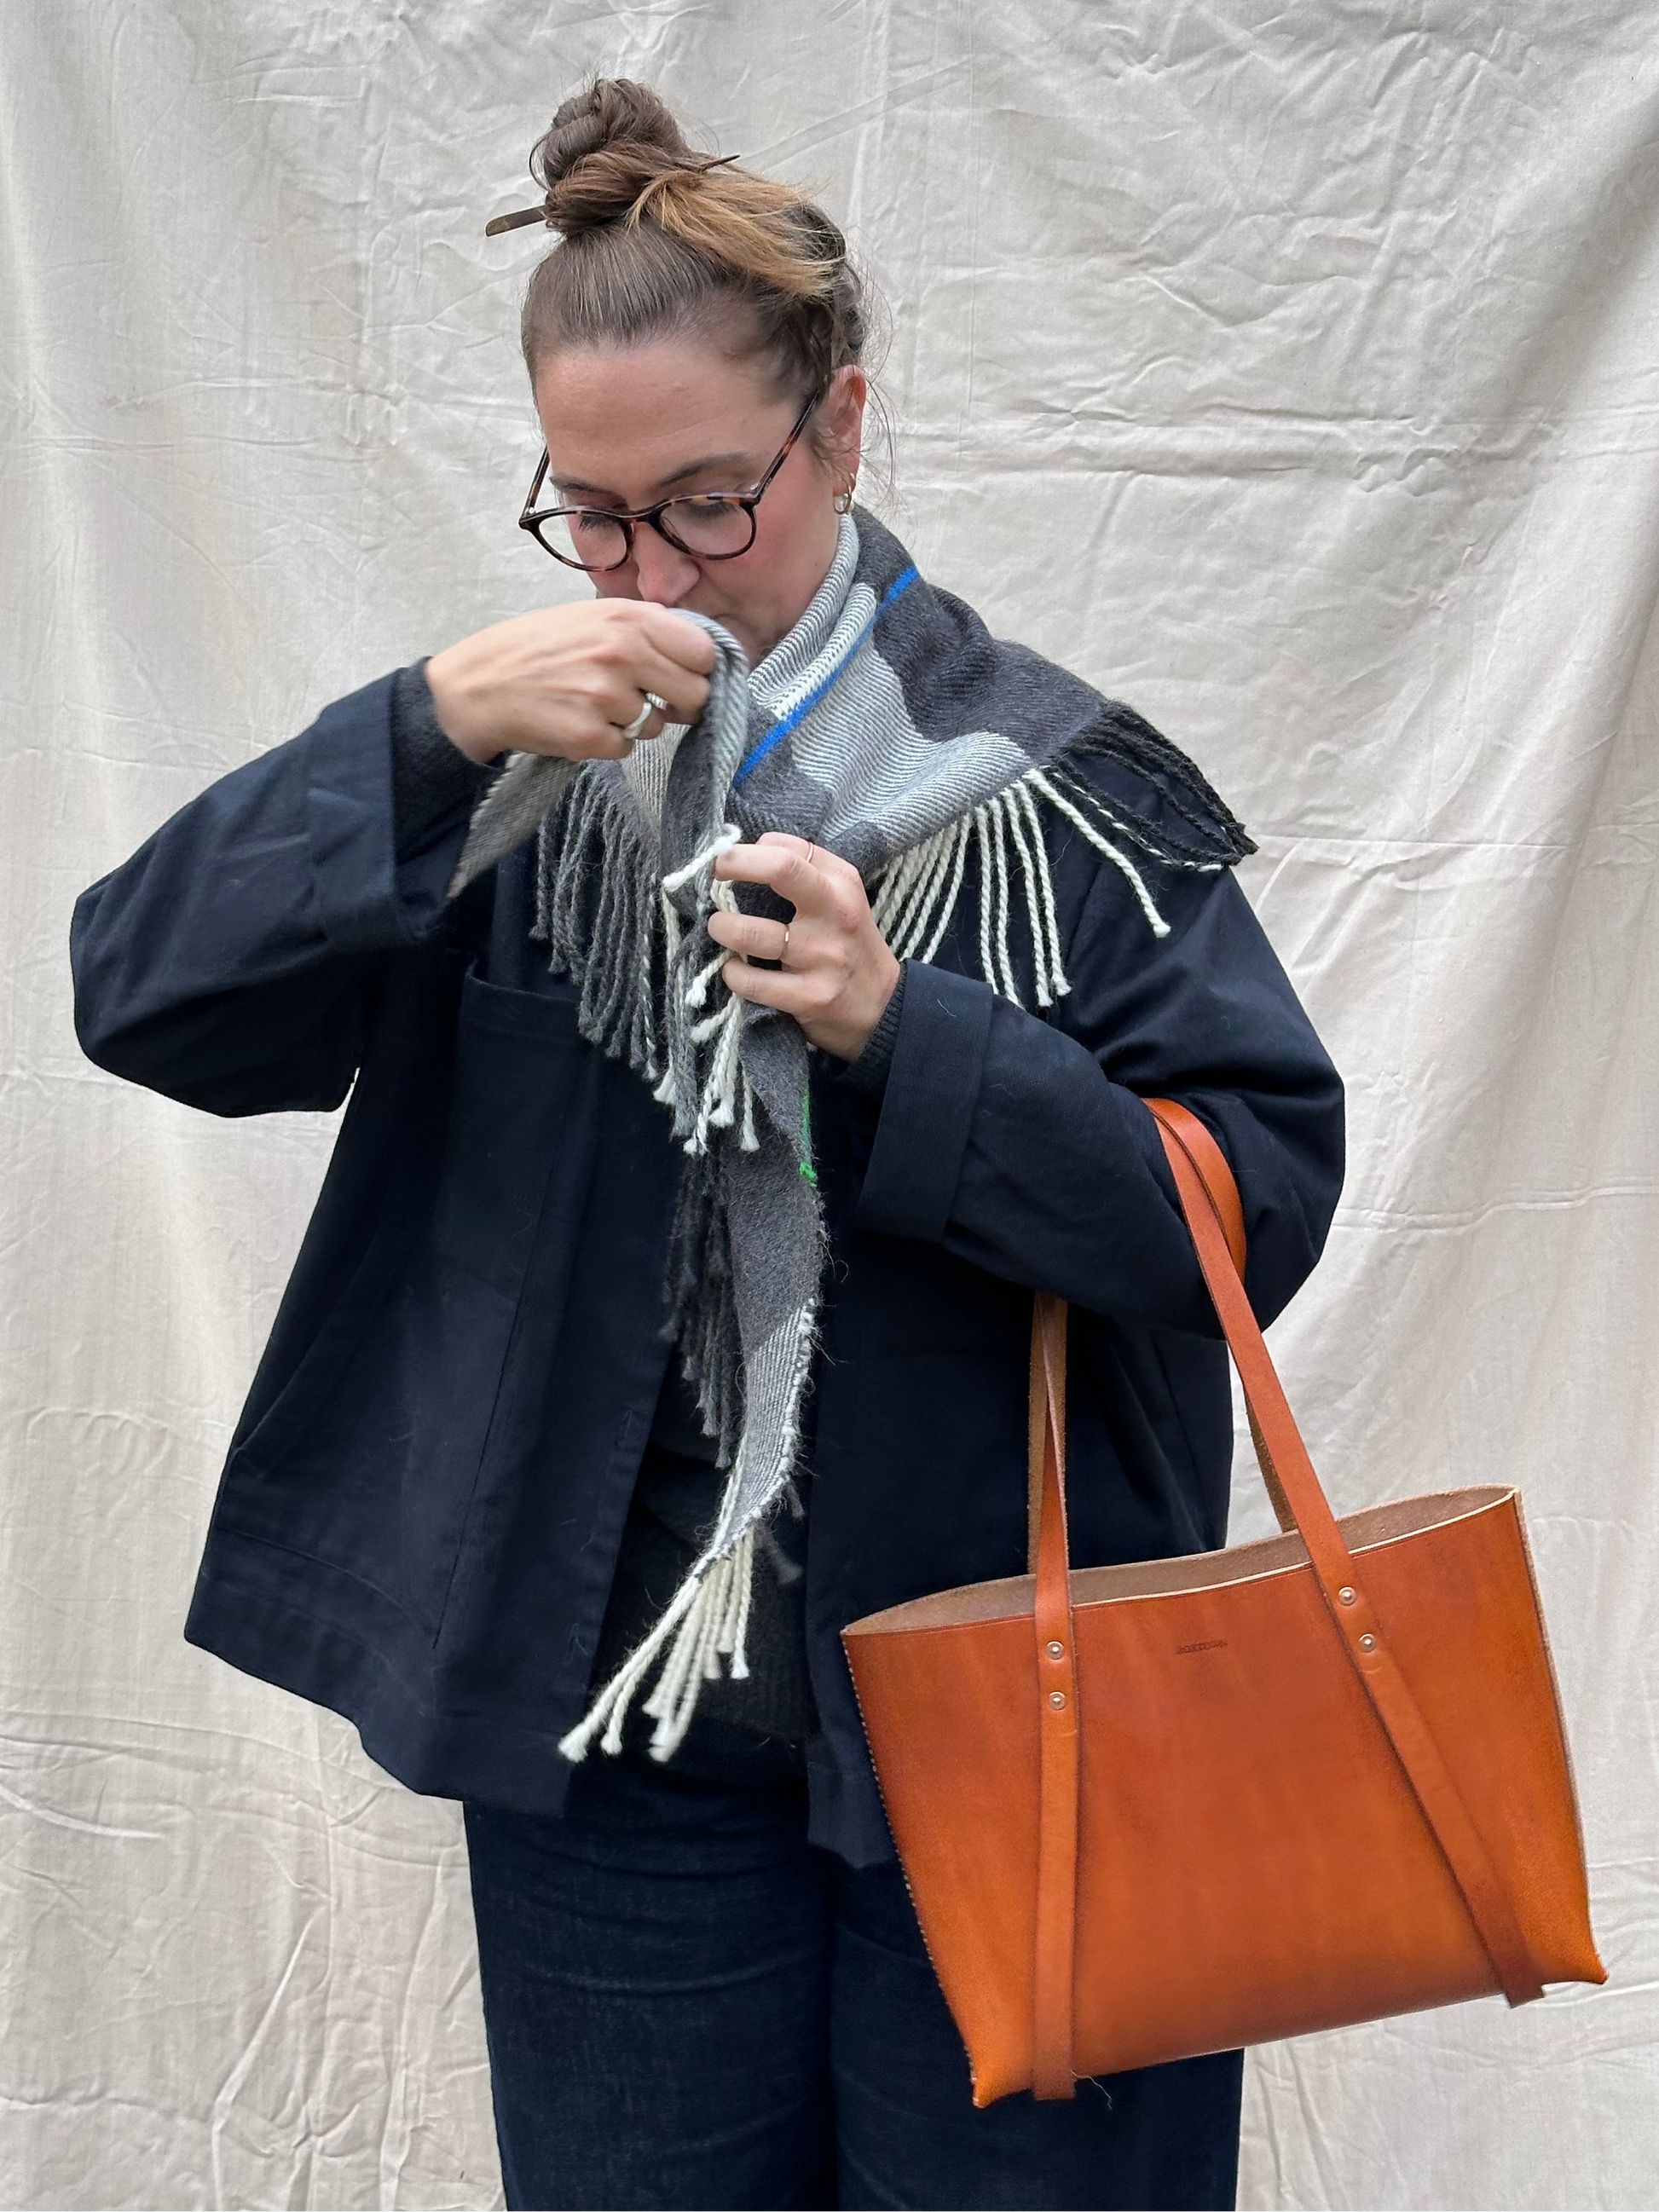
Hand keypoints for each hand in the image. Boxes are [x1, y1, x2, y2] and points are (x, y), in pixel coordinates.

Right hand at [425, 600, 714, 765]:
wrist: (479, 685)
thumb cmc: (538, 647)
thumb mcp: (590, 615)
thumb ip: (643, 627)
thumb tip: (698, 652)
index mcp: (627, 618)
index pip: (703, 651)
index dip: (696, 668)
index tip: (682, 676)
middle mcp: (622, 653)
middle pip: (695, 694)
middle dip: (679, 703)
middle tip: (650, 700)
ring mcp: (606, 697)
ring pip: (658, 725)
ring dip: (636, 722)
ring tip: (596, 705)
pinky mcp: (590, 736)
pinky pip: (627, 748)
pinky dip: (609, 742)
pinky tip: (581, 722)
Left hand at [707, 834, 900, 1060]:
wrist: (883, 1007)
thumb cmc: (849, 944)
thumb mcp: (843, 897)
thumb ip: (805, 870)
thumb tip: (749, 849)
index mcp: (842, 883)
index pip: (788, 847)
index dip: (748, 850)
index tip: (730, 861)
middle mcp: (836, 913)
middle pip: (780, 869)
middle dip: (734, 863)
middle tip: (714, 875)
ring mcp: (823, 956)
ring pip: (750, 933)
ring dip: (721, 928)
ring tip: (720, 929)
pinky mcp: (809, 996)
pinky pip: (751, 981)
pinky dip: (731, 972)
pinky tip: (734, 969)